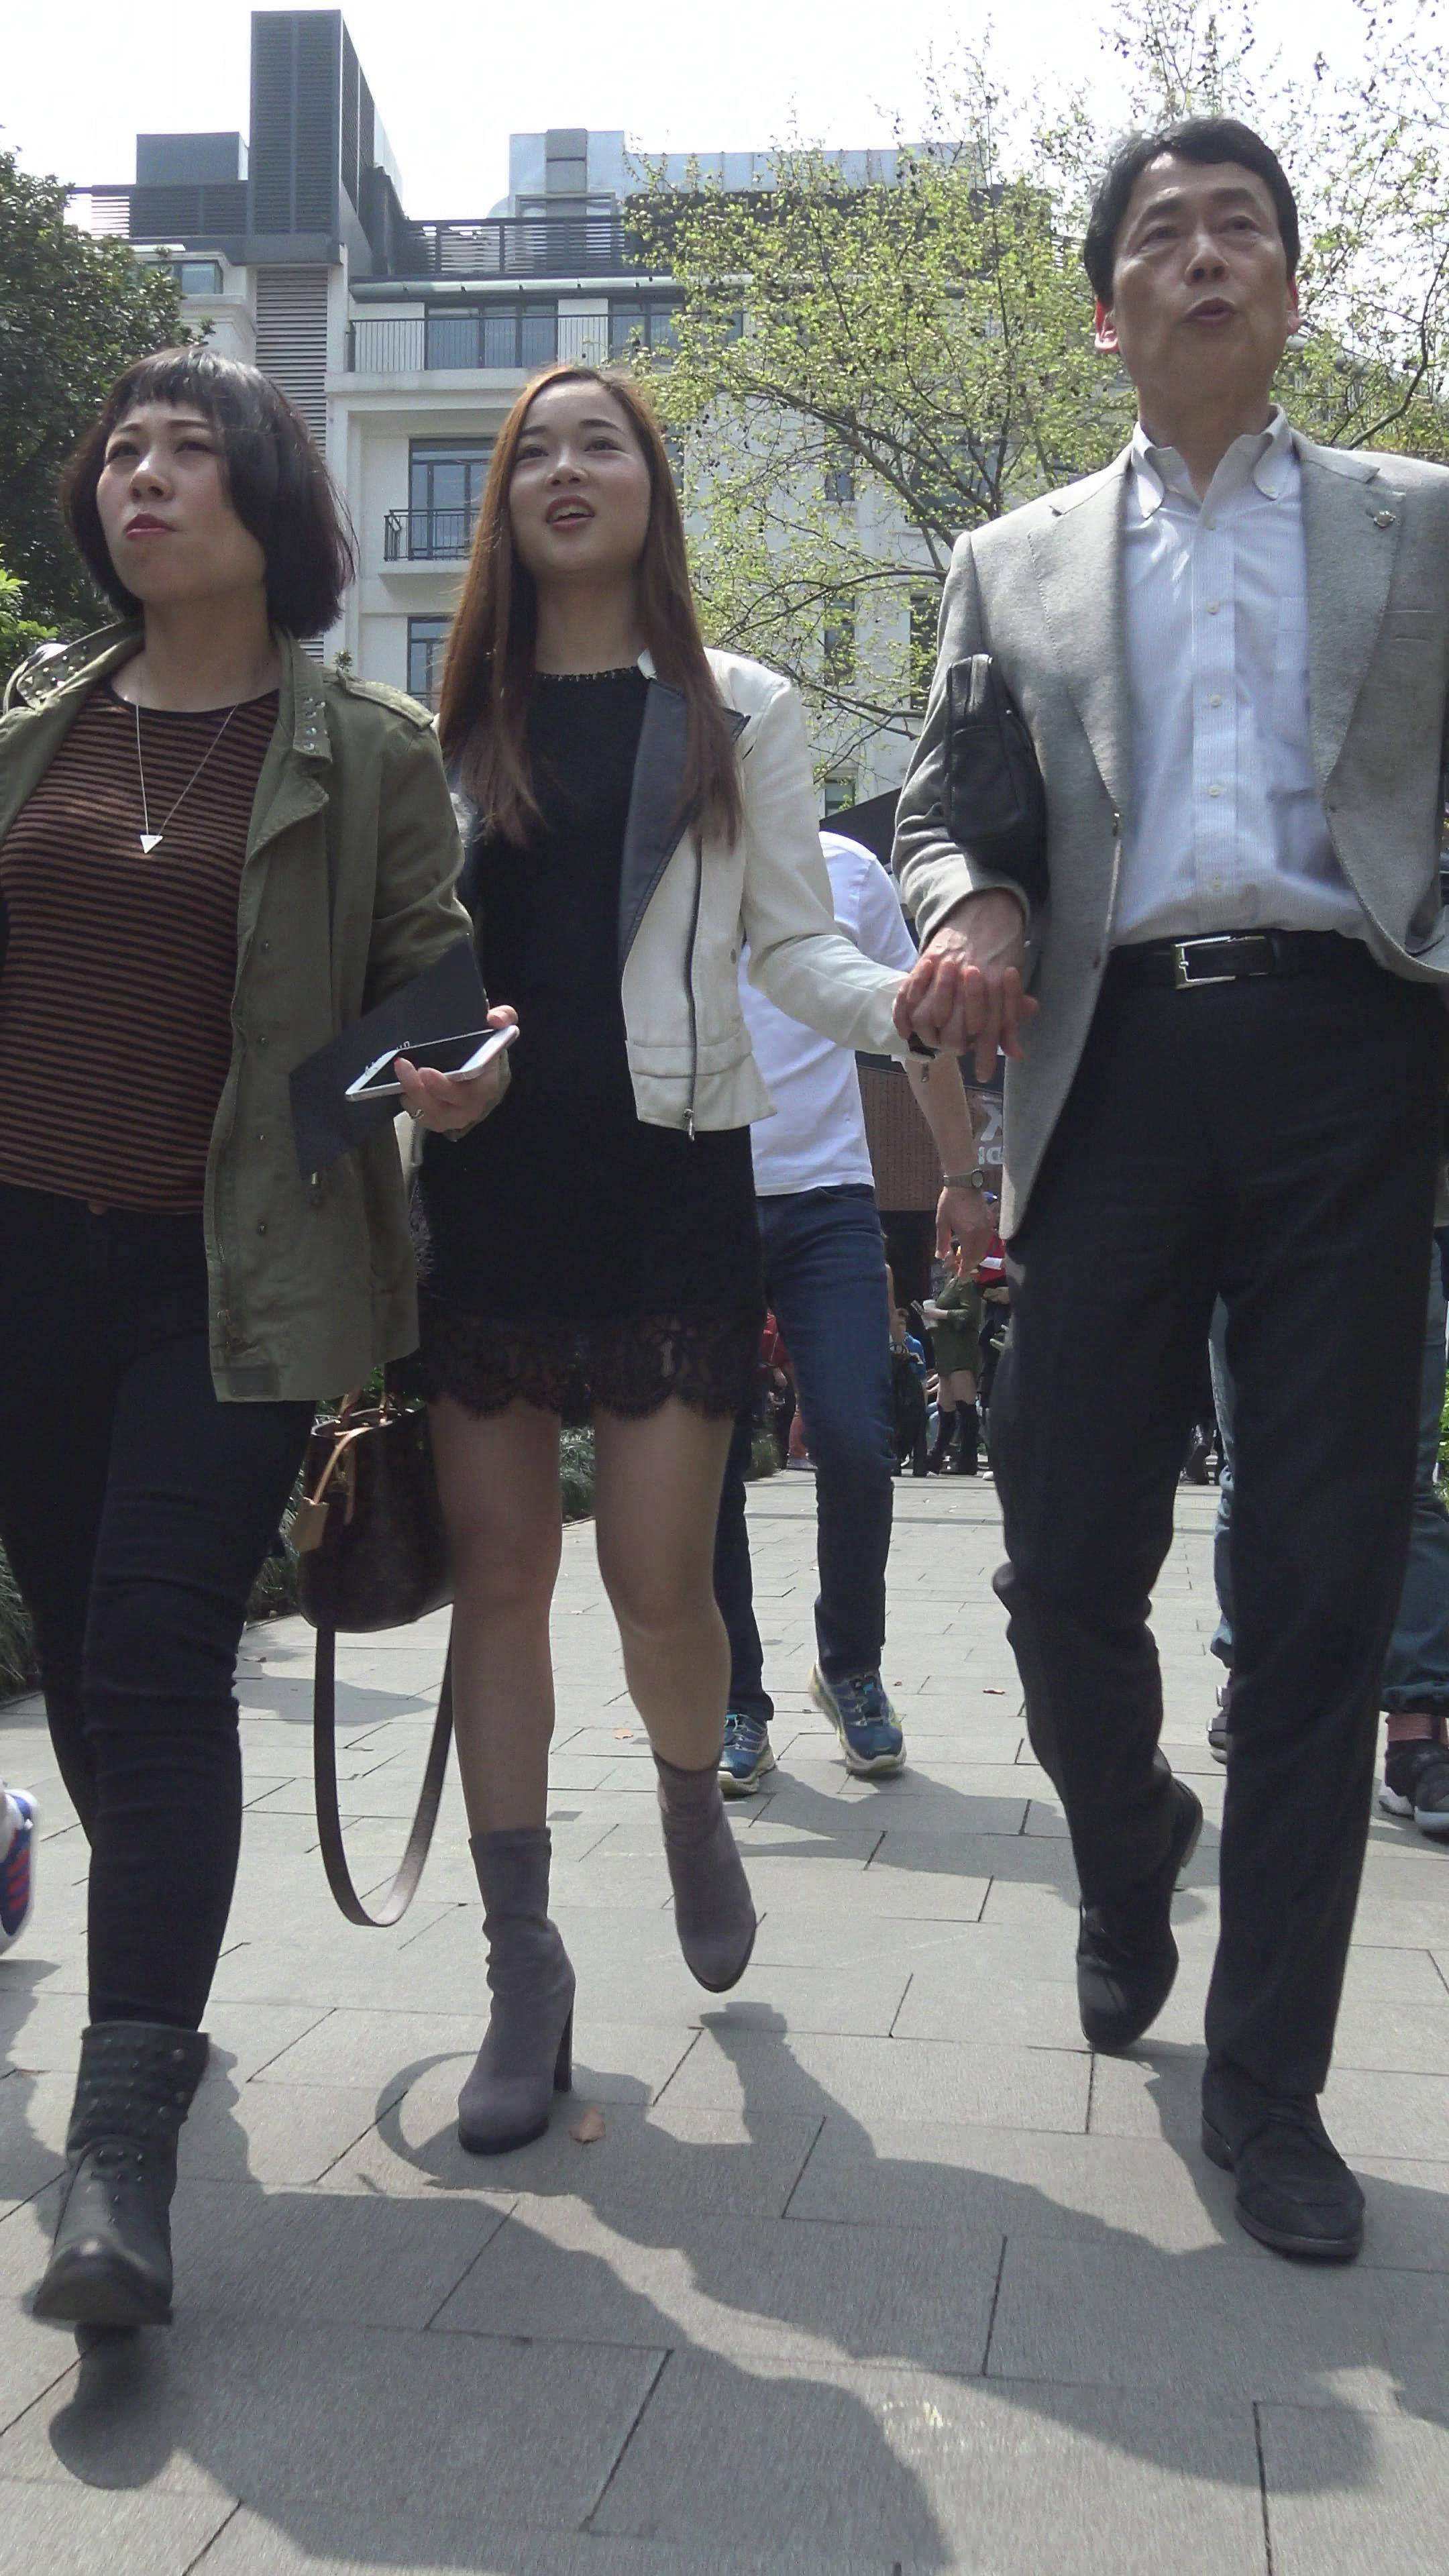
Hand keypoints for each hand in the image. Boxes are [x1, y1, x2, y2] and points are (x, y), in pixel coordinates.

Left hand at [395, 1005, 516, 1135]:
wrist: (482, 1067)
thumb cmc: (487, 1049)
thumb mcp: (499, 1028)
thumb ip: (504, 1017)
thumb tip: (494, 1019)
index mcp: (489, 1085)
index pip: (473, 1094)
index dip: (447, 1087)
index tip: (425, 1071)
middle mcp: (474, 1106)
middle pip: (448, 1110)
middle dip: (421, 1091)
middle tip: (403, 1066)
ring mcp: (457, 1117)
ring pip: (432, 1117)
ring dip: (412, 1096)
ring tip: (400, 1071)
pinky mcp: (442, 1120)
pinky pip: (423, 1119)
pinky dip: (411, 1103)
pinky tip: (402, 1085)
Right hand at [894, 890, 1037, 1079]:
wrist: (986, 910)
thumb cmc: (1003, 950)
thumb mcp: (1011, 986)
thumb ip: (1009, 1020)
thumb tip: (1017, 1055)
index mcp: (995, 988)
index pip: (988, 1032)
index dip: (986, 1056)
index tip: (983, 1074)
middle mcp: (969, 982)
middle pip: (953, 1030)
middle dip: (953, 1044)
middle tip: (951, 1047)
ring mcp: (946, 972)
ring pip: (928, 1015)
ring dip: (928, 1032)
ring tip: (929, 1038)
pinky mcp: (927, 961)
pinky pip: (909, 994)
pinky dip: (903, 1014)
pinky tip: (905, 1028)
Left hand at [936, 1180, 997, 1265]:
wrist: (964, 1183)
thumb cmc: (950, 1202)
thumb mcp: (942, 1223)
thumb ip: (942, 1242)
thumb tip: (940, 1257)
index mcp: (968, 1234)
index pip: (969, 1259)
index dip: (964, 1269)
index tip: (959, 1275)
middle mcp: (981, 1233)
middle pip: (978, 1256)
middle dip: (970, 1265)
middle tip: (960, 1267)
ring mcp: (988, 1227)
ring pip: (985, 1249)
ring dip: (976, 1257)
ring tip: (965, 1258)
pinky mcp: (990, 1221)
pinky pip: (988, 1240)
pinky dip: (981, 1247)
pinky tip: (973, 1246)